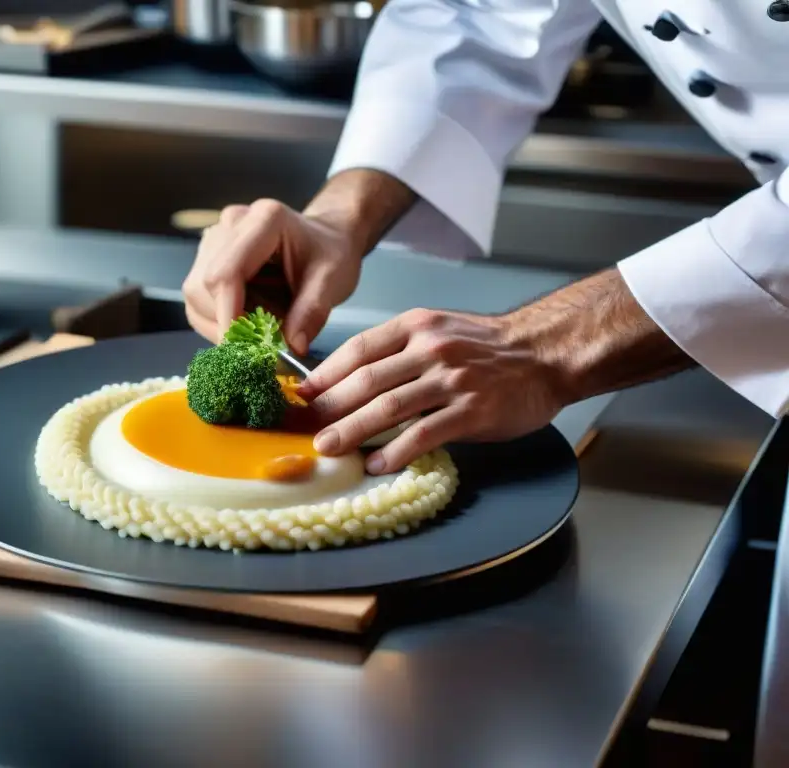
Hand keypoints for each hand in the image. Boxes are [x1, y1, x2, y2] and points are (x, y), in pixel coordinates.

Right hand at [182, 199, 362, 354]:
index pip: (225, 273)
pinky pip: (197, 297)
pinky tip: (245, 319)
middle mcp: (231, 223)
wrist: (325, 238)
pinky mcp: (207, 254)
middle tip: (261, 340)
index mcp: (264, 221)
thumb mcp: (333, 281)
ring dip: (220, 322)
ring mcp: (214, 237)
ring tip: (257, 326)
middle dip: (228, 322)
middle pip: (203, 286)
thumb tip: (293, 347)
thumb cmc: (330, 254)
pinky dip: (216, 318)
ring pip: (195, 294)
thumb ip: (313, 312)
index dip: (228, 315)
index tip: (244, 348)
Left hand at [297, 308, 571, 474]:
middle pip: (367, 380)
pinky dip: (396, 452)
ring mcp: (451, 380)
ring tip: (329, 449)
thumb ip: (401, 350)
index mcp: (417, 326)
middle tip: (309, 429)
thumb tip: (355, 380)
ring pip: (388, 407)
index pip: (359, 349)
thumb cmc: (488, 348)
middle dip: (330, 407)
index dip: (326, 373)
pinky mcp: (471, 410)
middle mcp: (430, 349)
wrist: (544, 354)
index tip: (304, 393)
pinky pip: (423, 434)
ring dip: (352, 431)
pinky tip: (378, 465)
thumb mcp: (440, 330)